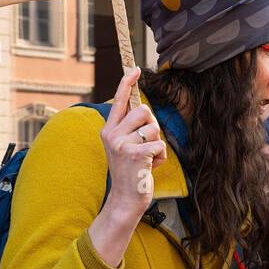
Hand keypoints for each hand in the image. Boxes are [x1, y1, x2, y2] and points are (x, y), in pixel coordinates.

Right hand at [100, 67, 166, 219]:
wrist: (125, 200)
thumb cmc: (129, 172)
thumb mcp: (122, 146)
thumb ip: (129, 128)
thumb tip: (141, 107)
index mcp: (108, 130)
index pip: (118, 100)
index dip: (127, 83)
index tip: (135, 68)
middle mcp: (112, 134)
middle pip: (143, 111)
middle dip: (152, 126)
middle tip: (146, 144)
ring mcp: (122, 144)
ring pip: (153, 127)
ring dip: (157, 143)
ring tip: (147, 159)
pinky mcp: (135, 154)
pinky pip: (159, 144)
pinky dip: (161, 156)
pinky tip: (151, 167)